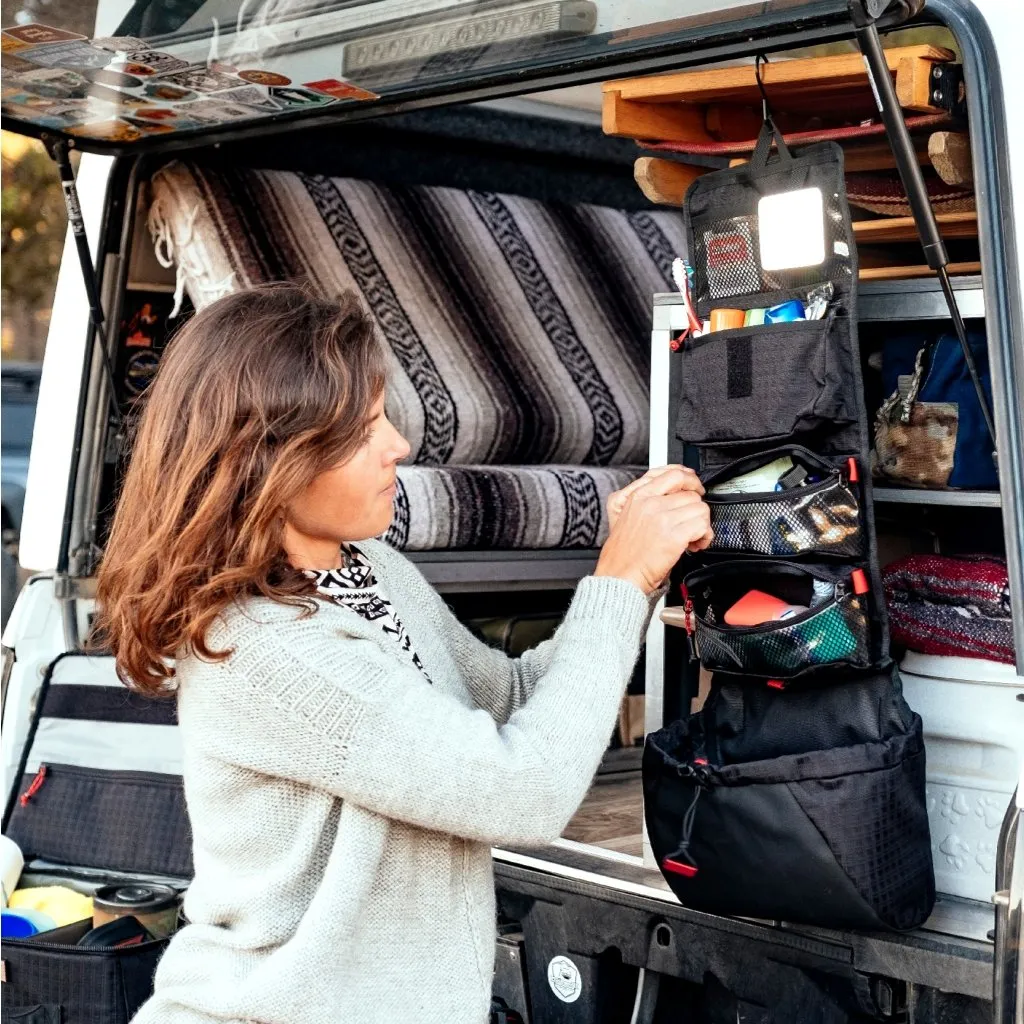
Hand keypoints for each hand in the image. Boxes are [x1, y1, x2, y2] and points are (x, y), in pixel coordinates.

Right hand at [595, 467, 712, 594]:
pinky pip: (702, 526)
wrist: (619, 577)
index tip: (695, 487)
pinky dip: (704, 537)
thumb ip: (647, 501)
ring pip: (700, 509)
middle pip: (691, 494)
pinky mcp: (674, 536)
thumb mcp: (626, 517)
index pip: (673, 474)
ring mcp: (662, 518)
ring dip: (701, 524)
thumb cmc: (622, 555)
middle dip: (696, 510)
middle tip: (691, 523)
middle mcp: (651, 504)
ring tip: (692, 537)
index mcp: (639, 496)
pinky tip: (695, 545)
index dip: (690, 479)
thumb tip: (674, 495)